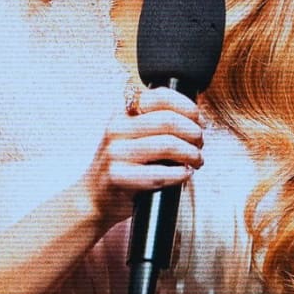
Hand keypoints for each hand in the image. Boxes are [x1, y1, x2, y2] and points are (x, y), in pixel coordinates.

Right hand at [77, 87, 205, 228]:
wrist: (93, 196)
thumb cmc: (121, 165)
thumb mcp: (131, 135)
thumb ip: (156, 123)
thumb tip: (195, 119)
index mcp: (123, 113)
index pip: (160, 96)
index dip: (187, 107)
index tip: (197, 120)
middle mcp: (117, 128)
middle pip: (168, 120)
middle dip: (193, 132)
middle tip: (200, 143)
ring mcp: (116, 152)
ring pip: (168, 145)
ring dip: (191, 153)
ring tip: (196, 160)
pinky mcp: (118, 175)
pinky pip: (159, 173)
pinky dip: (180, 174)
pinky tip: (185, 174)